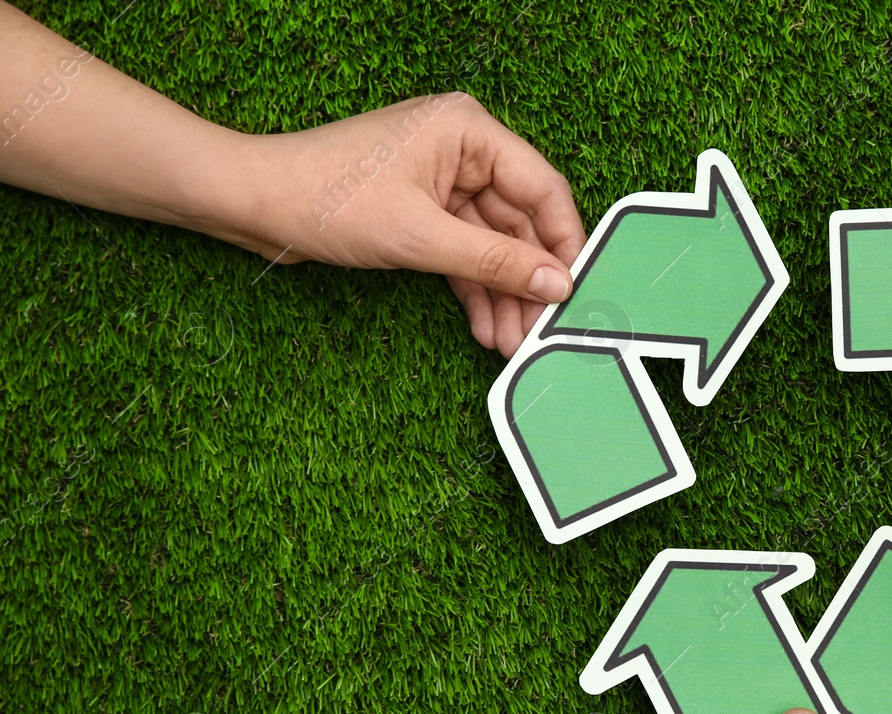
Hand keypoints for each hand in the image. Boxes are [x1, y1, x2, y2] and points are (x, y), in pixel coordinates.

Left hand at [222, 93, 584, 357]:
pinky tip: (484, 328)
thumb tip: (556, 284)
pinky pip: (465, 254)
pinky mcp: (424, 213)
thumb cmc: (324, 196)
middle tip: (543, 331)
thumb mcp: (421, 236)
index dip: (565, 243)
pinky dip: (475, 290)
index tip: (577, 290)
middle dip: (529, 282)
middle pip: (520, 224)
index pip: (542, 189)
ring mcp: (443, 183)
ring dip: (503, 296)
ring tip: (512, 343)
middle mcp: (462, 150)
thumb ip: (496, 261)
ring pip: (494, 247)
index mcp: (468, 130)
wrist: (254, 205)